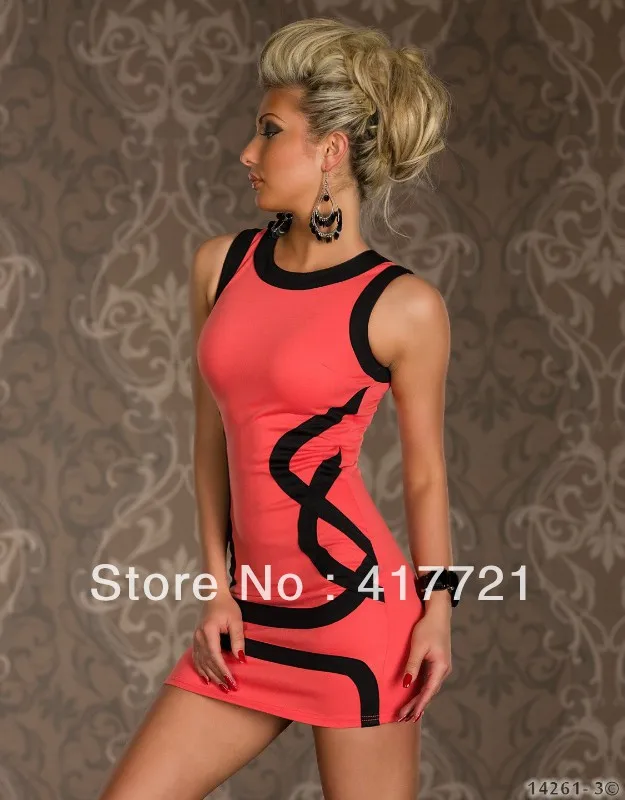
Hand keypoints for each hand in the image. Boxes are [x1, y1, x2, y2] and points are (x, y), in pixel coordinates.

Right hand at [191, 591, 245, 691]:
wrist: (214, 596)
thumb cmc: (227, 606)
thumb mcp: (236, 621)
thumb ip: (238, 639)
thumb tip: (240, 659)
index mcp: (209, 631)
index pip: (215, 656)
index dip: (223, 670)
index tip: (231, 681)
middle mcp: (199, 637)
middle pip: (208, 662)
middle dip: (218, 677)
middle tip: (229, 688)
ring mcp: (195, 639)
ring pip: (201, 663)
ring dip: (211, 676)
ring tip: (221, 687)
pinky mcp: (196, 640)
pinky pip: (197, 659)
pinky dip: (201, 670)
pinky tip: (206, 679)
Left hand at [397, 600, 451, 721]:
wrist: (438, 614)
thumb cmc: (427, 628)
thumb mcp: (418, 646)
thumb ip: (413, 666)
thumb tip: (407, 685)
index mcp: (440, 667)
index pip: (428, 691)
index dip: (419, 705)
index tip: (411, 717)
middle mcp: (443, 670)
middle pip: (429, 693)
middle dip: (416, 706)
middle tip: (404, 719)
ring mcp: (441, 667)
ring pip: (429, 688)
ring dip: (419, 700)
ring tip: (407, 713)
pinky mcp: (437, 664)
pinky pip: (429, 682)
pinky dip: (422, 691)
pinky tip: (415, 698)